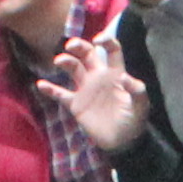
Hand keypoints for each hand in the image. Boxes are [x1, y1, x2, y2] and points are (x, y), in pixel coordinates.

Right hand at [42, 31, 148, 151]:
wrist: (123, 142)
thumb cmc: (134, 120)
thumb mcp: (141, 105)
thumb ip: (136, 90)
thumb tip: (124, 77)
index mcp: (115, 73)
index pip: (111, 50)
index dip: (106, 41)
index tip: (98, 40)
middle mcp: (99, 77)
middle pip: (87, 54)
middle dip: (79, 46)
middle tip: (71, 46)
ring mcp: (86, 89)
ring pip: (73, 68)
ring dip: (66, 61)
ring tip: (59, 61)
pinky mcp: (76, 104)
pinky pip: (61, 94)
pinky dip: (50, 89)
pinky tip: (41, 85)